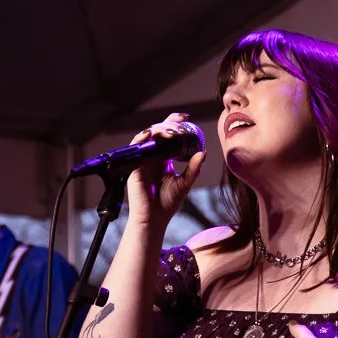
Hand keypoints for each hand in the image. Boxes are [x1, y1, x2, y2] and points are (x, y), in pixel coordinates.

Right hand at [125, 114, 205, 232]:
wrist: (154, 220)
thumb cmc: (167, 203)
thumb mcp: (185, 183)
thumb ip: (193, 168)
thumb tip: (203, 152)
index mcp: (164, 158)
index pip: (168, 136)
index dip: (175, 123)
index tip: (187, 118)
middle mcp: (152, 156)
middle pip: (158, 132)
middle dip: (169, 124)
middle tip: (181, 124)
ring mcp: (142, 160)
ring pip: (148, 136)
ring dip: (159, 130)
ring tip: (172, 132)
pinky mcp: (134, 166)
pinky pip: (136, 147)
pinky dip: (142, 138)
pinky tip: (150, 134)